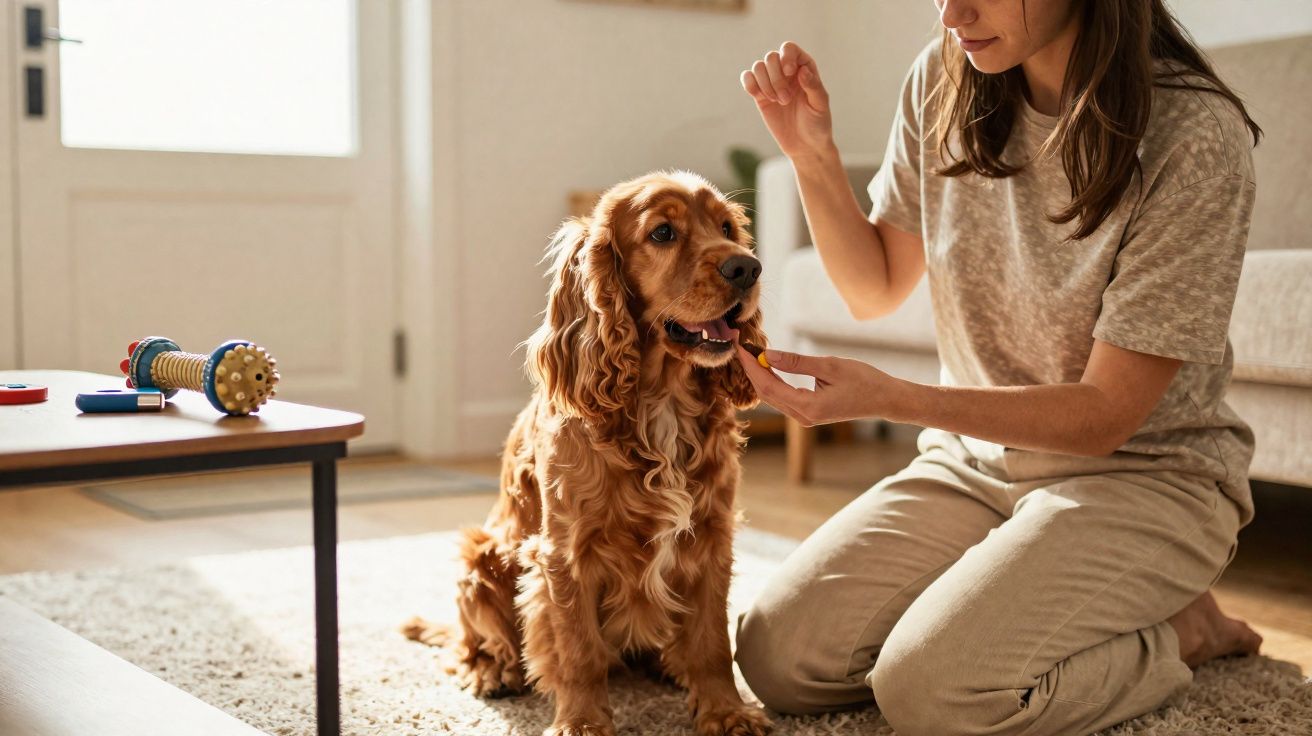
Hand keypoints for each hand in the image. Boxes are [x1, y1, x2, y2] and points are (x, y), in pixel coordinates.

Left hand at [735, 344, 900, 426]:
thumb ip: (797, 362)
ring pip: (773, 396)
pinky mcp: (809, 412)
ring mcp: (805, 417)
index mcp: (808, 407)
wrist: (885, 399)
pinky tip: (766, 365)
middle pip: (766, 393)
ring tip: (750, 353)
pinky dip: (772, 380)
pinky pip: (783, 397)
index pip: (768, 386)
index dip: (751, 366)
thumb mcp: (830, 366)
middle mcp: (803, 417)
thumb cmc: (864, 380)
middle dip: (751, 370)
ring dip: (760, 375)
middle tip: (740, 346)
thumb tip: (768, 355)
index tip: (740, 347)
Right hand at [740, 42, 834, 159]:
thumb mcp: (820, 105)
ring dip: (765, 84)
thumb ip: (813, 86)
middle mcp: (787, 72)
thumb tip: (801, 71)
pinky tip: (760, 97)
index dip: (786, 56)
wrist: (805, 145)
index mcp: (804, 68)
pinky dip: (750, 84)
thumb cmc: (818, 124)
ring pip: (758, 66)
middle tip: (785, 100)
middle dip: (776, 78)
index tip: (790, 73)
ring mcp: (772, 82)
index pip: (789, 49)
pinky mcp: (760, 95)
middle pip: (771, 57)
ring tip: (776, 102)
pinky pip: (747, 79)